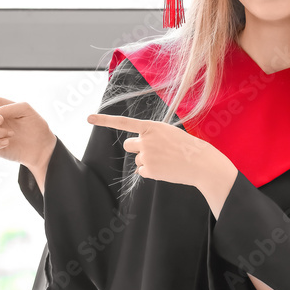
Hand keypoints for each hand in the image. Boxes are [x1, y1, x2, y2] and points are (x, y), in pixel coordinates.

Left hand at [87, 113, 228, 190]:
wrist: (201, 163)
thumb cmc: (187, 146)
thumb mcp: (169, 132)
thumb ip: (151, 135)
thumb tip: (137, 147)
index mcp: (151, 127)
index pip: (123, 122)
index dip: (104, 120)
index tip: (88, 118)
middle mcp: (145, 140)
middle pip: (129, 144)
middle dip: (138, 148)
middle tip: (155, 150)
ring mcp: (146, 156)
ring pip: (137, 159)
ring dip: (148, 161)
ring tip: (166, 160)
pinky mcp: (148, 170)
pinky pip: (142, 171)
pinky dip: (151, 171)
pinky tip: (165, 169)